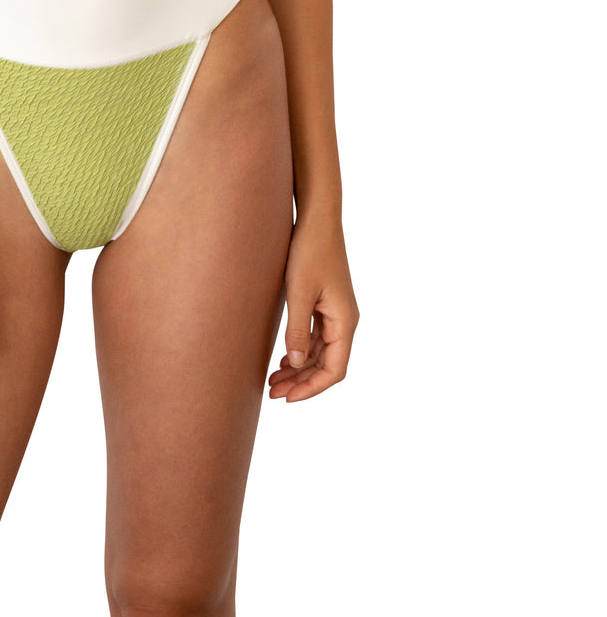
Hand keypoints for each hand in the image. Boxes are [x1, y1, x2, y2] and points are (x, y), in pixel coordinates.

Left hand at [268, 210, 358, 402]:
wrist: (317, 217)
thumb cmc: (309, 250)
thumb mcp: (299, 292)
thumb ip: (298, 330)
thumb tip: (297, 364)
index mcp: (345, 321)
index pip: (334, 370)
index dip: (312, 388)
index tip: (287, 399)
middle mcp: (345, 321)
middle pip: (327, 365)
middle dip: (302, 383)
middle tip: (272, 394)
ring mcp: (336, 312)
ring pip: (321, 353)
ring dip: (300, 369)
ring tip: (272, 382)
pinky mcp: (326, 303)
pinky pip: (317, 338)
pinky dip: (301, 352)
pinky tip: (284, 360)